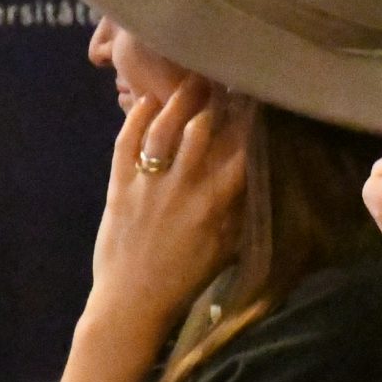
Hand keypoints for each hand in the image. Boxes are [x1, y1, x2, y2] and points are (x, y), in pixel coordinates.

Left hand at [87, 77, 248, 334]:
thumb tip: (263, 177)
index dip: (252, 121)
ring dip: (178, 100)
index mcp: (216, 203)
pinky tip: (145, 101)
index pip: (242, 150)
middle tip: (225, 78)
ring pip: (165, 128)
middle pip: (203, 128)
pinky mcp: (119, 185)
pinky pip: (127, 142)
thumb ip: (243, 212)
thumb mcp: (227, 249)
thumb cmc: (186, 280)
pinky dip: (135, 118)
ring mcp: (149, 183)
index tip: (260, 99)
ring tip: (192, 80)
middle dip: (216, 100)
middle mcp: (184, 185)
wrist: (132, 303)